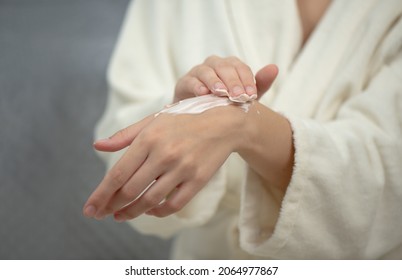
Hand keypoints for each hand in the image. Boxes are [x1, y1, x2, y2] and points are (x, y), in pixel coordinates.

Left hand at [83, 105, 247, 220]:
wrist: (222, 124)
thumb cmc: (183, 122)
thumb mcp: (153, 121)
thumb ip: (125, 136)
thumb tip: (97, 146)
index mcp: (149, 138)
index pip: (118, 173)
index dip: (101, 194)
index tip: (90, 209)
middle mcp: (164, 154)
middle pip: (130, 190)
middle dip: (111, 206)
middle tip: (102, 214)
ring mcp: (183, 168)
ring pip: (150, 200)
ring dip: (132, 212)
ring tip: (121, 215)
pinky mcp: (198, 180)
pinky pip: (174, 205)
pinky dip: (159, 212)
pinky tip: (149, 210)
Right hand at [174, 55, 277, 101]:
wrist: (202, 118)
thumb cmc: (225, 104)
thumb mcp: (245, 97)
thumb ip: (260, 84)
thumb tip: (275, 68)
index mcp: (230, 66)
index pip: (240, 67)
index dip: (247, 79)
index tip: (252, 95)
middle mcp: (214, 65)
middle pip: (224, 67)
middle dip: (232, 81)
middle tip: (238, 96)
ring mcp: (198, 73)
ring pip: (206, 71)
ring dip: (214, 81)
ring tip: (221, 93)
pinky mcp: (184, 83)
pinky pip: (190, 81)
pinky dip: (196, 85)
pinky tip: (203, 94)